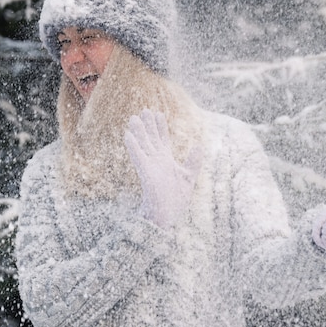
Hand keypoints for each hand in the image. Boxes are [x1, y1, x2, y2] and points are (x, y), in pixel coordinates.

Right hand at [124, 109, 202, 228]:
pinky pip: (138, 157)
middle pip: (151, 139)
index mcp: (166, 161)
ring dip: (138, 132)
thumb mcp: (189, 177)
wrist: (169, 216)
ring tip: (133, 118)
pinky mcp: (146, 173)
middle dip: (148, 125)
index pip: (162, 140)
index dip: (160, 127)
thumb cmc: (176, 200)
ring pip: (143, 145)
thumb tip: (198, 145)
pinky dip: (133, 146)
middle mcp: (157, 161)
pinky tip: (128, 135)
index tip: (158, 114)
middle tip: (144, 110)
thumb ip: (193, 161)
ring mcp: (150, 166)